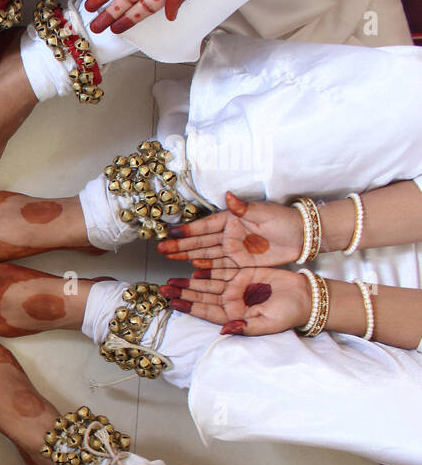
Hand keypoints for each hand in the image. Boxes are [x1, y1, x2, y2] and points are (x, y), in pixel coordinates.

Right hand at [156, 192, 303, 268]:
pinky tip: (192, 268)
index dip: (187, 230)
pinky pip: (220, 266)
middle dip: (180, 245)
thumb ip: (243, 207)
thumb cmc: (284, 219)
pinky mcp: (241, 262)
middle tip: (161, 249)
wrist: (303, 235)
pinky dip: (206, 267)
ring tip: (169, 257)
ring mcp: (234, 250)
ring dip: (188, 255)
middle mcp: (229, 235)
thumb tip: (228, 196)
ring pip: (206, 254)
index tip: (170, 233)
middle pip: (200, 242)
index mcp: (231, 220)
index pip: (205, 226)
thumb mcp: (263, 211)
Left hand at [160, 264, 310, 335]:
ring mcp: (236, 288)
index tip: (172, 302)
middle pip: (201, 297)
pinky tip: (193, 268)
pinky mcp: (243, 274)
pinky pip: (222, 271)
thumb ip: (245, 327)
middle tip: (163, 288)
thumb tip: (225, 330)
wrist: (305, 297)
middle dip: (182, 293)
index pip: (206, 311)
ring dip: (189, 282)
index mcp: (233, 316)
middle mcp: (231, 302)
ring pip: (208, 284)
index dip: (189, 306)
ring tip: (171, 280)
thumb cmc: (287, 315)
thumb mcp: (266, 324)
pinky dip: (208, 269)